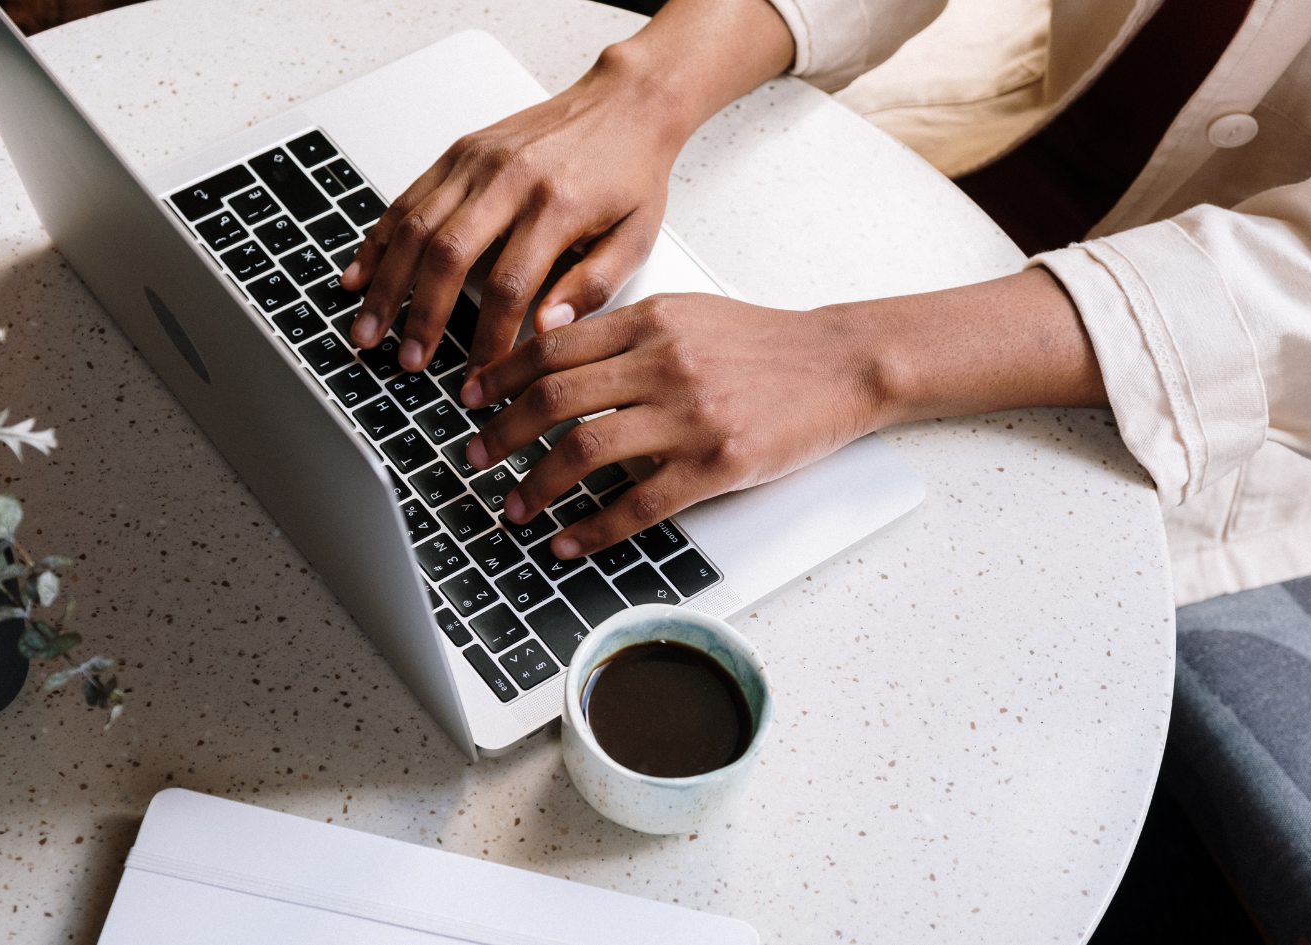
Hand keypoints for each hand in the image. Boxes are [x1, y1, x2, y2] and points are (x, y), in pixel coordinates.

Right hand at [338, 57, 683, 374]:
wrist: (625, 104)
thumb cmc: (630, 173)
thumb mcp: (636, 238)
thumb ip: (594, 287)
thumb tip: (547, 331)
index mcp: (557, 206)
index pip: (511, 287)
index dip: (487, 339)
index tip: (478, 378)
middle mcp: (510, 179)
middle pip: (448, 255)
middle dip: (420, 316)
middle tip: (406, 361)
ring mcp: (478, 161)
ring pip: (415, 226)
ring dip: (385, 284)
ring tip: (367, 329)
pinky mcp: (460, 151)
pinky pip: (408, 198)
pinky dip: (378, 240)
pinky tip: (360, 275)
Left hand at [459, 270, 1106, 557]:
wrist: (840, 364)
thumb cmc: (763, 344)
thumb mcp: (688, 315)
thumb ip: (624, 332)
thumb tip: (552, 354)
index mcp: (649, 321)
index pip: (551, 347)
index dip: (499, 376)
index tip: (470, 398)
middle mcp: (663, 363)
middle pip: (553, 400)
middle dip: (500, 434)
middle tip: (474, 457)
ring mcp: (689, 416)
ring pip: (584, 452)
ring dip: (536, 486)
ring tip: (514, 508)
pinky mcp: (717, 464)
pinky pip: (637, 503)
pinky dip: (592, 528)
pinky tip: (568, 541)